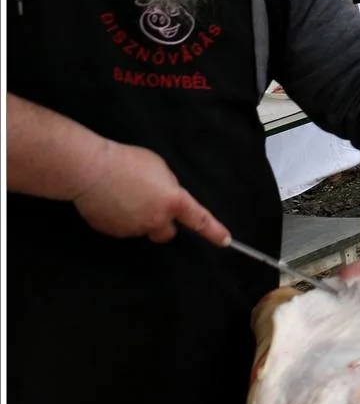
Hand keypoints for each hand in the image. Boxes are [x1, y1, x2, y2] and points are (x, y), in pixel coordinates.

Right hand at [72, 140, 229, 245]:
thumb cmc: (126, 162)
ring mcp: (133, 228)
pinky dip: (118, 218)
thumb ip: (170, 185)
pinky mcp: (112, 231)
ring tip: (125, 195)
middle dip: (163, 225)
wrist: (90, 170)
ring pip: (142, 229)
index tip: (225, 241)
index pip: (199, 220)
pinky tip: (110, 201)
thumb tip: (169, 195)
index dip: (214, 232)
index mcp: (173, 201)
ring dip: (138, 218)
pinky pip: (121, 227)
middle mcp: (155, 219)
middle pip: (166, 234)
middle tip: (152, 207)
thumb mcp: (160, 167)